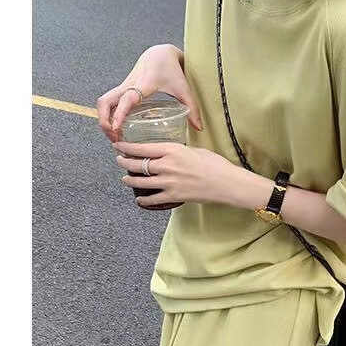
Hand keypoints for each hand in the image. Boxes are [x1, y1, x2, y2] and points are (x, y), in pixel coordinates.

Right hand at [97, 44, 203, 142]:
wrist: (160, 53)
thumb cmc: (171, 69)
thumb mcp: (184, 89)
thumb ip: (191, 108)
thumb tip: (198, 128)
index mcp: (143, 84)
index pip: (126, 99)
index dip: (119, 114)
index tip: (116, 129)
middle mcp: (128, 85)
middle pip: (105, 102)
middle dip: (104, 121)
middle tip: (114, 138)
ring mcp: (123, 86)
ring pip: (103, 102)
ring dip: (104, 119)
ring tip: (114, 136)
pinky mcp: (123, 89)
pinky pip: (109, 102)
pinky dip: (108, 115)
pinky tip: (117, 129)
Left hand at [114, 141, 242, 208]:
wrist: (227, 183)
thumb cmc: (216, 165)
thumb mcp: (195, 150)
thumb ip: (179, 151)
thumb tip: (171, 153)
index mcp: (172, 150)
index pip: (141, 148)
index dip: (126, 147)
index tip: (118, 146)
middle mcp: (167, 165)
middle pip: (137, 164)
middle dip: (124, 162)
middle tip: (119, 160)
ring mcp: (169, 182)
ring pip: (140, 181)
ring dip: (129, 180)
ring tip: (125, 179)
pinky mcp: (174, 196)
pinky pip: (153, 199)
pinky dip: (143, 199)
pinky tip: (139, 198)